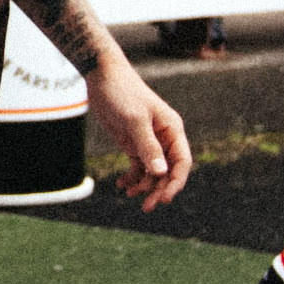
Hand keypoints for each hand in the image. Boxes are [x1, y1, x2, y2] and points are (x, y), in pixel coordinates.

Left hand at [89, 56, 189, 208]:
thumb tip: (161, 172)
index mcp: (172, 129)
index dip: (176, 182)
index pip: (182, 162)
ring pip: (152, 172)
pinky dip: (132, 177)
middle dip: (159, 190)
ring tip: (129, 194)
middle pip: (168, 171)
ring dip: (144, 186)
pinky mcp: (133, 143)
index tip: (164, 198)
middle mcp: (164, 137)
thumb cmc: (122, 93)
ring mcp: (148, 141)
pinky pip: (138, 166)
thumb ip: (147, 146)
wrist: (102, 76)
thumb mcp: (134, 120)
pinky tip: (121, 185)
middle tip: (147, 207)